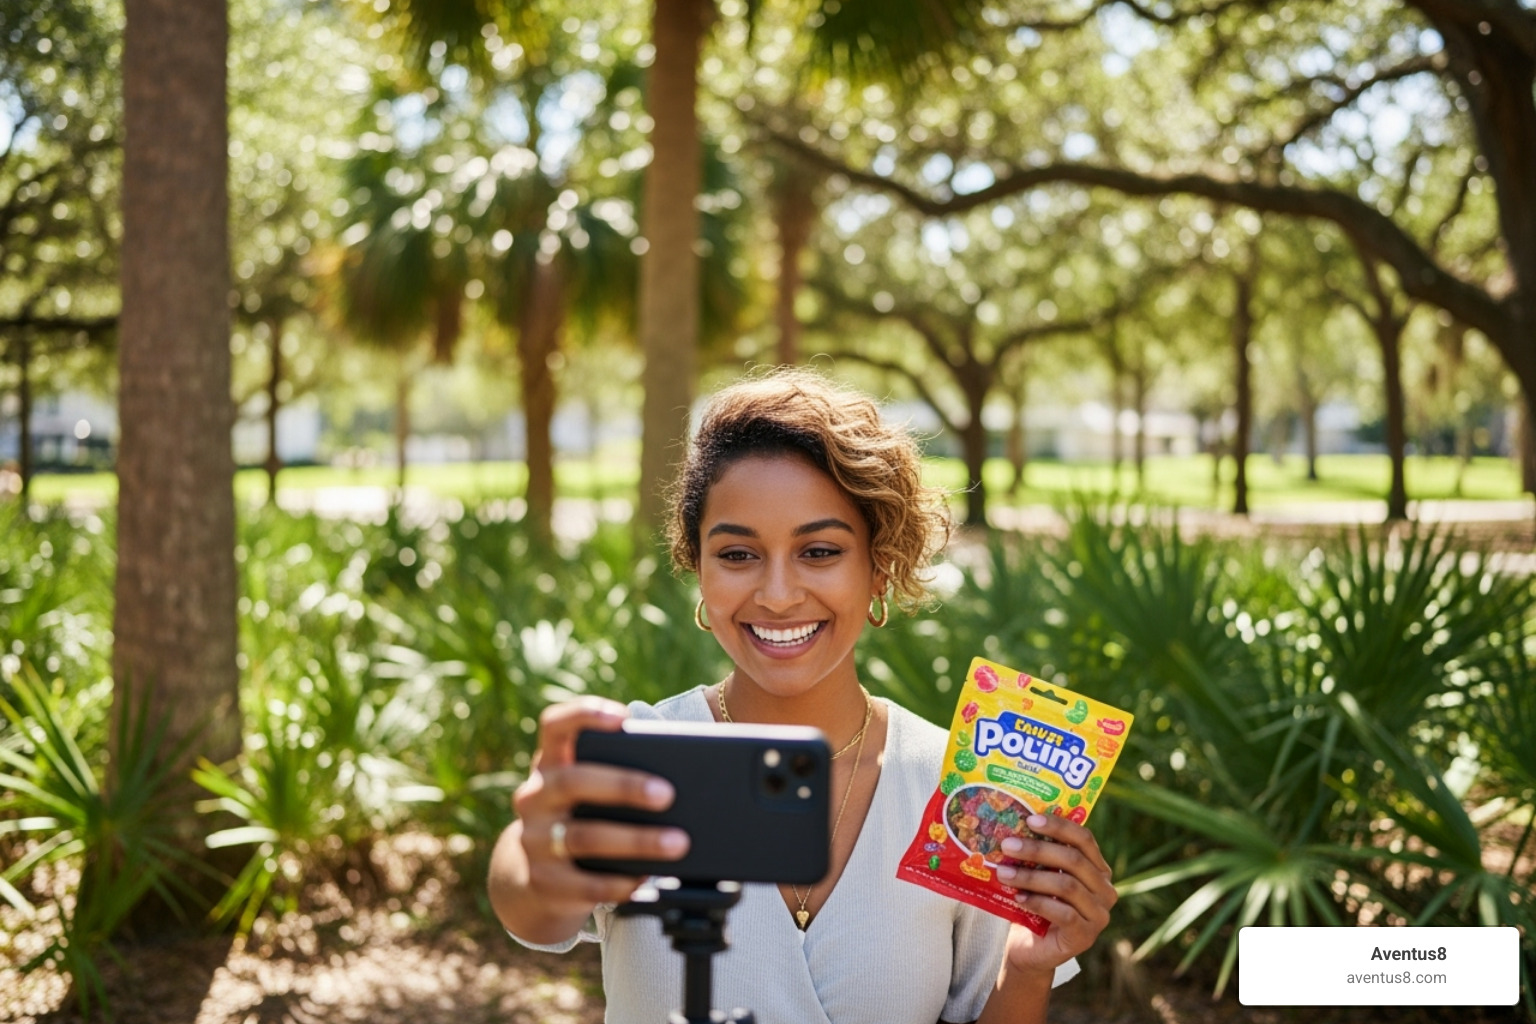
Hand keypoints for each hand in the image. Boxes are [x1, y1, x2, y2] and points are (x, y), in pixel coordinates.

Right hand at [501, 698, 691, 925]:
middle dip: (623, 786)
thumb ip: (617, 773)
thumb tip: (681, 776)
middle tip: (668, 794)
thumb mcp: (588, 791)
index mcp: (550, 763)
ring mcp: (534, 840)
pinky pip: (586, 884)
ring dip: (636, 840)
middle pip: (573, 782)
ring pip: (583, 837)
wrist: (537, 878)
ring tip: (677, 842)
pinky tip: (647, 877)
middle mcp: (535, 797)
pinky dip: (621, 881)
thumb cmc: (583, 817)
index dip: (584, 715)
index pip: (555, 725)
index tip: (622, 717)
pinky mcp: (544, 881)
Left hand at [993, 812, 1115, 972]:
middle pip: (1073, 860)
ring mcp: (1099, 915)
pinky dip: (1037, 902)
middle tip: (1007, 845)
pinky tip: (1018, 898)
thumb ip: (1039, 855)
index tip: (1030, 819)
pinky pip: (1063, 913)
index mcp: (1098, 869)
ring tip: (1003, 872)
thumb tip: (1014, 825)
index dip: (1059, 826)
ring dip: (1031, 877)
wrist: (1029, 949)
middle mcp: (1105, 890)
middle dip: (1037, 850)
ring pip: (1066, 886)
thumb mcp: (1039, 875)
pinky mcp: (1086, 936)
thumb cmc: (1034, 904)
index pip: (1084, 839)